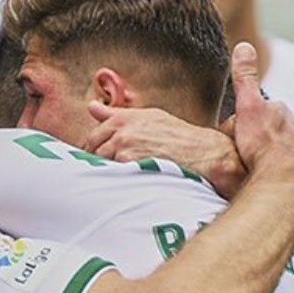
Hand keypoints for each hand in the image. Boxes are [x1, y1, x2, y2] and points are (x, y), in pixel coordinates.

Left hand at [85, 104, 245, 199]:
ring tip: (114, 181)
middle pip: (92, 150)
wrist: (202, 152)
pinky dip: (113, 181)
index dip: (93, 150)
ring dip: (104, 173)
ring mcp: (123, 147)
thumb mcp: (148, 117)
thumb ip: (116, 114)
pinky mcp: (129, 164)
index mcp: (124, 118)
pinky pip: (111, 175)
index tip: (97, 159)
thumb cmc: (178, 136)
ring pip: (100, 164)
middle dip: (95, 162)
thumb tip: (91, 106)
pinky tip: (123, 185)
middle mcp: (121, 130)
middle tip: (103, 174)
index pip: (93, 136)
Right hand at [231, 43, 293, 202]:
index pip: (267, 113)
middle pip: (282, 131)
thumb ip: (245, 79)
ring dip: (283, 158)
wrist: (283, 184)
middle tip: (252, 157)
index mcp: (284, 113)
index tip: (242, 137)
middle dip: (270, 140)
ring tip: (266, 172)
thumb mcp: (247, 109)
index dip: (251, 124)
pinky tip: (283, 183)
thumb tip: (243, 45)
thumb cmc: (260, 149)